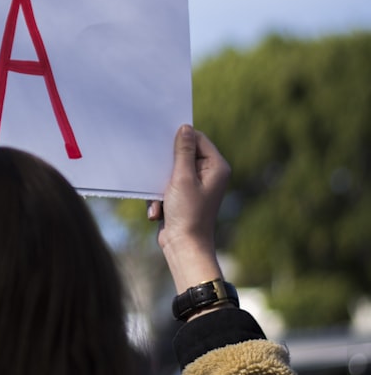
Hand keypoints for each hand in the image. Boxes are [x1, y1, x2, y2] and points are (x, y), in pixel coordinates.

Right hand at [148, 124, 229, 294]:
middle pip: (183, 153)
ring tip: (161, 201)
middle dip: (166, 165)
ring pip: (171, 170)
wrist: (183, 246)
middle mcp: (209, 173)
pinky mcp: (184, 195)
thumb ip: (183, 151)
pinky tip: (158, 211)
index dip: (180, 138)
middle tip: (159, 173)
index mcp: (216, 167)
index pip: (197, 139)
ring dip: (159, 184)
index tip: (162, 143)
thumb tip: (185, 128)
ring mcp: (196, 185)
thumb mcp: (182, 178)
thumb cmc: (187, 213)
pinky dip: (159, 196)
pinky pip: (166, 184)